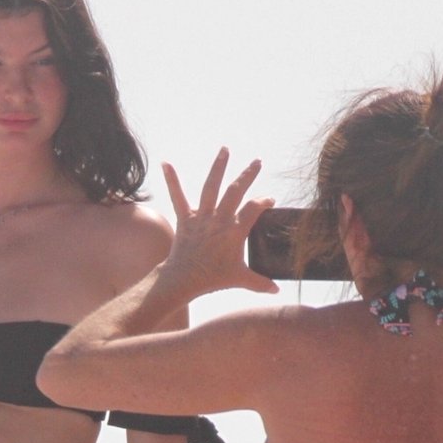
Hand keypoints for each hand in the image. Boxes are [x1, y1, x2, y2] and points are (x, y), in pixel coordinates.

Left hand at [159, 147, 278, 297]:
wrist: (184, 280)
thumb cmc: (213, 280)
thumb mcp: (240, 280)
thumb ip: (260, 283)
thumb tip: (276, 292)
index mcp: (235, 232)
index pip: (254, 209)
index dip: (264, 202)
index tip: (270, 200)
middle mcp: (219, 220)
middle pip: (235, 192)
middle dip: (247, 175)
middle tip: (257, 161)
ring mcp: (201, 217)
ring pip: (211, 188)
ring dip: (218, 168)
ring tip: (225, 150)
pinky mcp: (185, 219)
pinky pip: (178, 197)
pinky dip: (172, 180)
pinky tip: (166, 163)